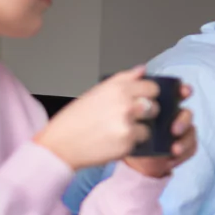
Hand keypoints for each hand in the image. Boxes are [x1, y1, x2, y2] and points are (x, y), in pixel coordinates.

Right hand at [34, 65, 159, 170]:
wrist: (60, 145)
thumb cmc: (75, 119)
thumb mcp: (97, 92)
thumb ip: (123, 79)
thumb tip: (142, 69)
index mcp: (117, 88)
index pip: (152, 88)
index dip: (149, 95)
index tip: (143, 100)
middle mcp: (124, 104)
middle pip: (154, 107)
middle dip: (145, 114)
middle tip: (126, 118)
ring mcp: (127, 123)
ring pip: (149, 125)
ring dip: (138, 129)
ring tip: (117, 129)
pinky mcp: (128, 141)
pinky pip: (140, 141)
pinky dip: (131, 142)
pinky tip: (113, 140)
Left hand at [123, 84, 196, 177]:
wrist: (125, 154)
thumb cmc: (125, 128)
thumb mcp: (124, 108)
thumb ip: (132, 88)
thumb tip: (141, 70)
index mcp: (163, 105)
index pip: (178, 93)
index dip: (183, 90)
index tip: (182, 91)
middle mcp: (175, 116)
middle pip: (187, 113)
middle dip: (183, 120)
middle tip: (173, 129)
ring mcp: (181, 132)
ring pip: (191, 131)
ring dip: (184, 139)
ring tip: (174, 147)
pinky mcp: (183, 146)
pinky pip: (191, 147)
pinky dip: (184, 151)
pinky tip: (174, 155)